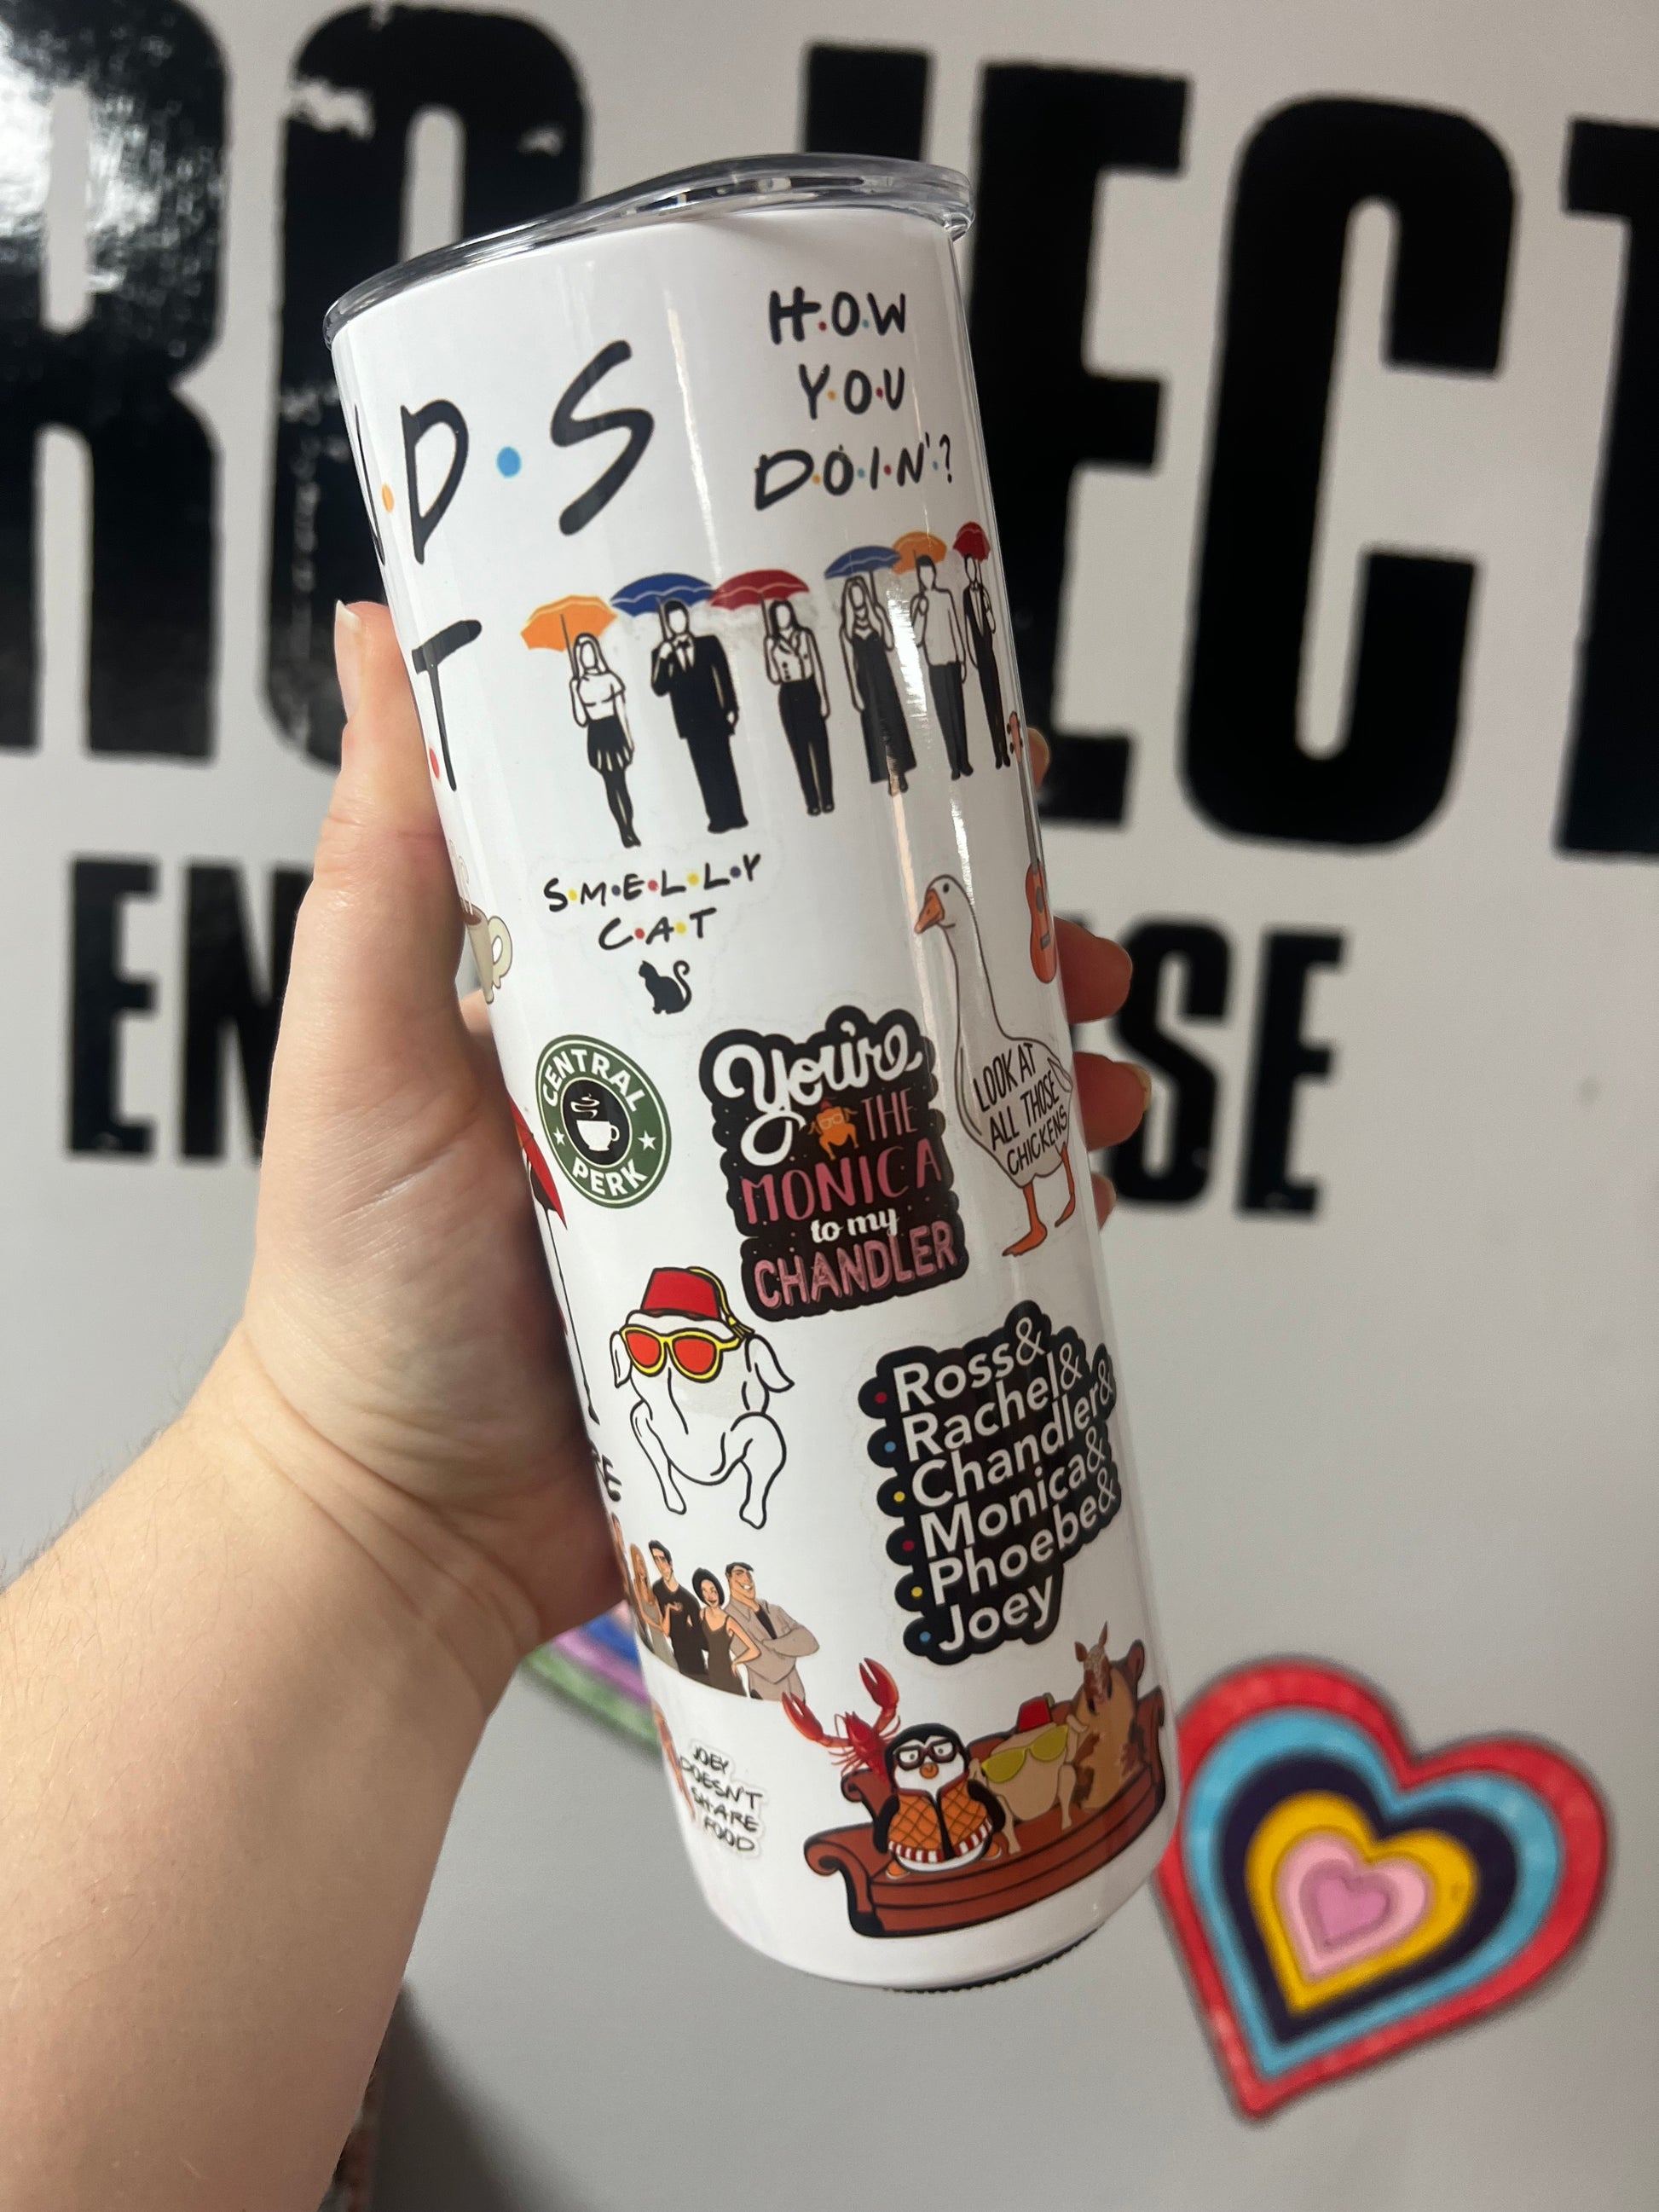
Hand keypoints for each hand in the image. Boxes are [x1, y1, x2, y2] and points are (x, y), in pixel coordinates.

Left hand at [228, 615, 1146, 1703]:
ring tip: (1098, 1069)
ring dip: (1029, 1072)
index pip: (753, 865)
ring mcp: (751, 1209)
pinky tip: (1073, 1190)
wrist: (399, 1524)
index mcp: (606, 997)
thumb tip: (381, 626)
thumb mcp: (360, 1038)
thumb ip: (387, 854)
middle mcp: (691, 1090)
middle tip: (1072, 944)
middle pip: (869, 982)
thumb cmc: (356, 1277)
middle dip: (993, 947)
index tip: (965, 758)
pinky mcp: (795, 1319)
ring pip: (922, 1111)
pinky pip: (926, 1248)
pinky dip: (1012, 1210)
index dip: (866, 806)